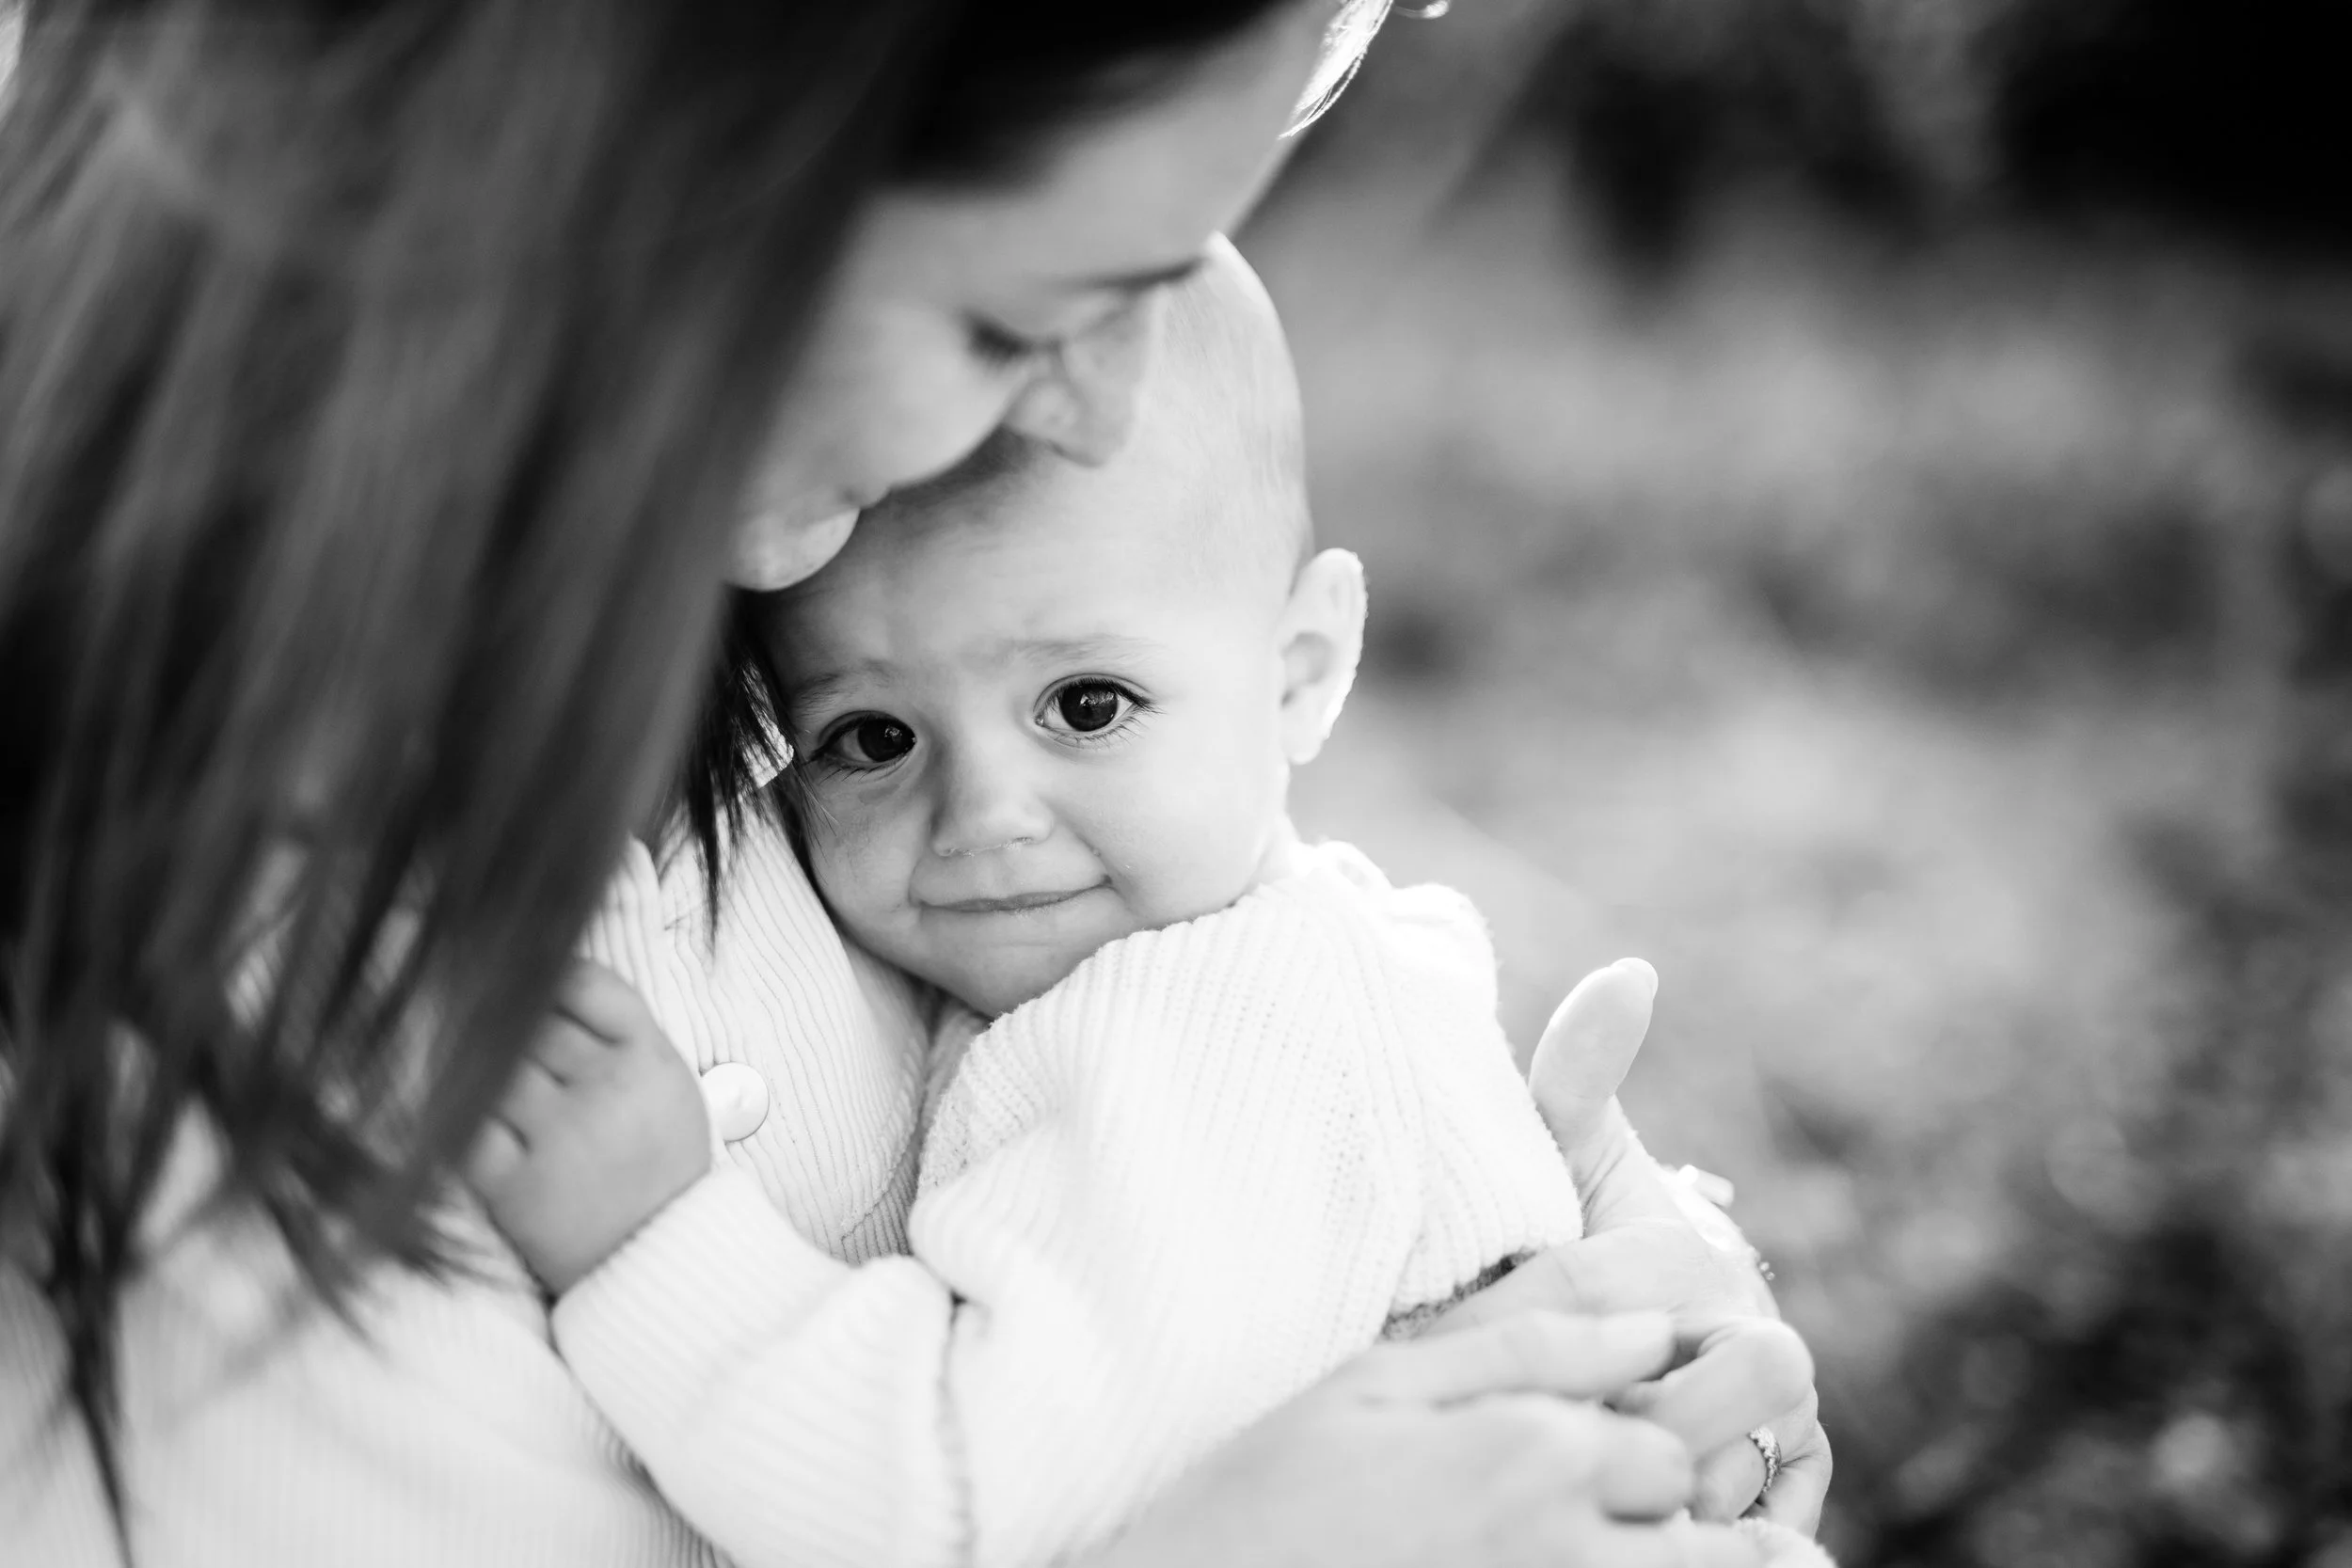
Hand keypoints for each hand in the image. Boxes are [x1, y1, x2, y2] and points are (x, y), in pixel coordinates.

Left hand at [466, 961, 711, 1293]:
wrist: (659, 1261)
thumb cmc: (658, 1162)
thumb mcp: (667, 1082)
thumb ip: (620, 1029)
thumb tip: (546, 970)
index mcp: (649, 1061)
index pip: (583, 985)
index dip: (545, 976)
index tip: (525, 982)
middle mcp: (606, 1092)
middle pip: (529, 1022)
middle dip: (503, 1021)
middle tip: (481, 1020)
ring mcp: (558, 1137)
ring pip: (492, 1067)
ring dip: (474, 1061)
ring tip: (472, 1066)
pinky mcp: (515, 1185)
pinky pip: (467, 1125)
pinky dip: (456, 1112)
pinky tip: (460, 1109)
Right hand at [1089, 1311, 1763, 1567]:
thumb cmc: (1268, 1493)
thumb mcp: (1378, 1383)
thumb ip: (1523, 1346)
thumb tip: (1651, 1329)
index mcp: (1532, 1451)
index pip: (1671, 1446)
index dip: (1659, 1446)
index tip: (1631, 1453)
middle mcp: (1565, 1542)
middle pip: (1705, 1537)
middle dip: (1691, 1524)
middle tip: (1660, 1509)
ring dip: (1697, 1564)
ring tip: (1668, 1552)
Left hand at [1432, 959, 1832, 1533]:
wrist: (1657, 1321)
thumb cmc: (1589, 1230)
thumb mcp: (1572, 1158)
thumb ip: (1578, 1077)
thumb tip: (1629, 971)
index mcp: (1687, 1257)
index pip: (1585, 1293)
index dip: (1492, 1323)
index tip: (1407, 1348)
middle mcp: (1753, 1334)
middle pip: (1681, 1396)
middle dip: (1587, 1418)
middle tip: (1489, 1432)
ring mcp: (1780, 1418)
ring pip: (1721, 1474)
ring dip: (1641, 1488)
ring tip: (1545, 1491)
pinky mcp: (1795, 1485)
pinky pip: (1764, 1528)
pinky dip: (1712, 1540)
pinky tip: (1625, 1541)